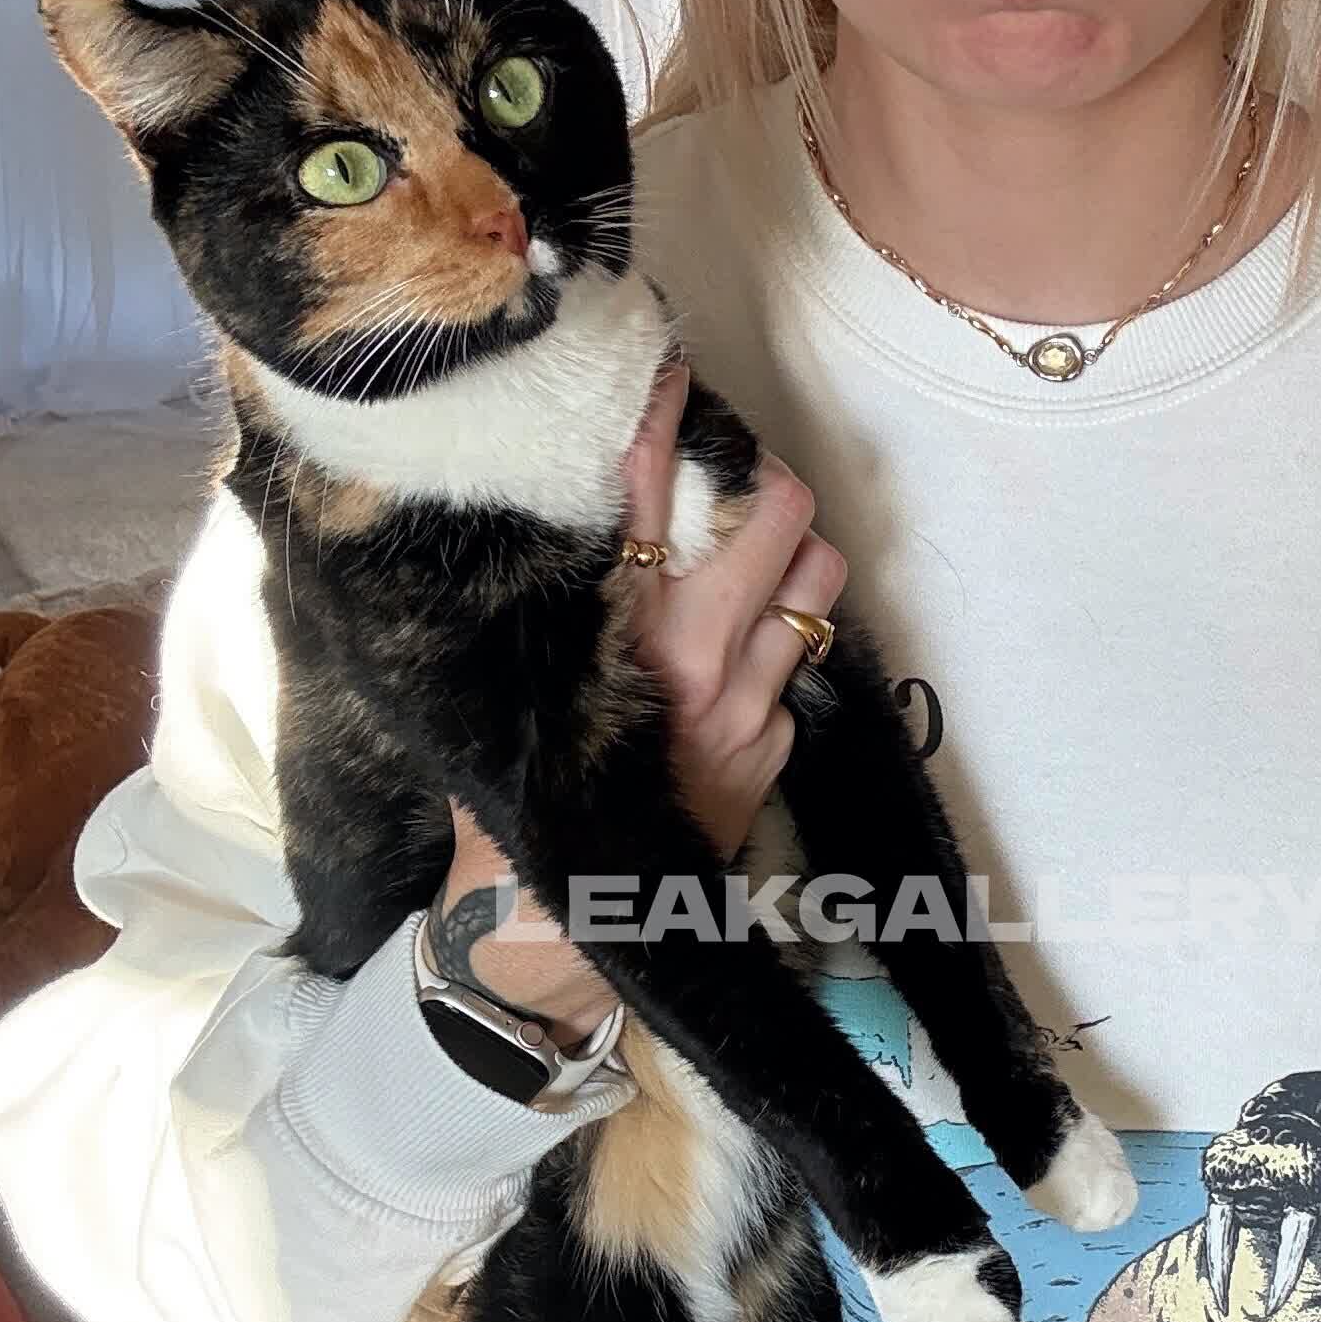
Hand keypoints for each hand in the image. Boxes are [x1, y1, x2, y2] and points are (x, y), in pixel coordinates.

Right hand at [434, 357, 846, 1038]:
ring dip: (794, 560)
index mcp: (607, 639)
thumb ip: (533, 633)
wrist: (557, 945)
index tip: (668, 375)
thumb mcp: (505, 710)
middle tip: (731, 482)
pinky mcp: (769, 753)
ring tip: (755, 559)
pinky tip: (737, 659)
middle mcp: (686, 663)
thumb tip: (534, 543)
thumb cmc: (511, 820)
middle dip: (759, 485)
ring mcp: (742, 710)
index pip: (642, 496)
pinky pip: (800, 672)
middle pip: (771, 518)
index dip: (663, 422)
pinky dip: (779, 651)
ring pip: (815, 587)